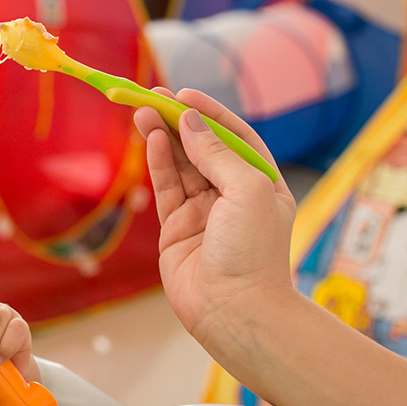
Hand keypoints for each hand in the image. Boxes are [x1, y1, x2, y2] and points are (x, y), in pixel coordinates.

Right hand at [132, 89, 296, 345]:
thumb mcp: (248, 190)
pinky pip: (167, 188)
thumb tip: (190, 123)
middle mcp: (234, 197)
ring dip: (163, 138)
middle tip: (154, 97)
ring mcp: (204, 214)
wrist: (234, 311)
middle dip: (180, 123)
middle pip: (203, 149)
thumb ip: (217, 154)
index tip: (186, 94)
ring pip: (180, 166)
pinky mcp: (177, 230)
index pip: (236, 139)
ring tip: (143, 112)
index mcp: (263, 185)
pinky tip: (149, 141)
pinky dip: (158, 163)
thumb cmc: (253, 252)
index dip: (211, 115)